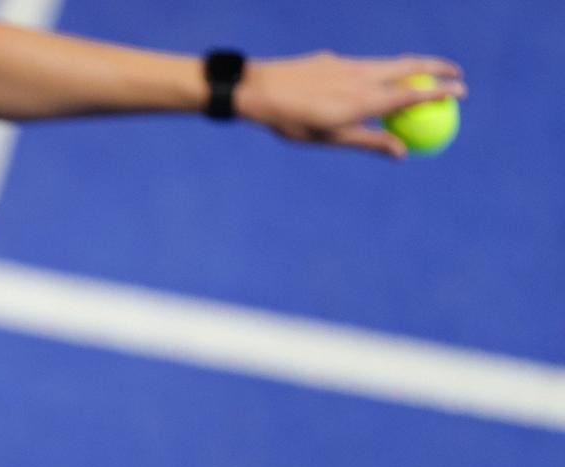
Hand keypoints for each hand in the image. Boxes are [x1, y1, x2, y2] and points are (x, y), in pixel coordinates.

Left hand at [236, 51, 466, 158]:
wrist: (257, 89)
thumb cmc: (293, 122)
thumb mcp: (330, 138)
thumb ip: (368, 141)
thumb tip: (402, 152)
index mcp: (364, 99)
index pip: (414, 92)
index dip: (441, 91)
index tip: (463, 92)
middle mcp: (361, 75)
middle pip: (409, 65)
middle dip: (437, 66)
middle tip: (455, 73)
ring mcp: (347, 64)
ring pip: (387, 62)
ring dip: (410, 66)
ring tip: (423, 74)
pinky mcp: (332, 60)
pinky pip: (365, 64)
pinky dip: (380, 70)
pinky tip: (372, 81)